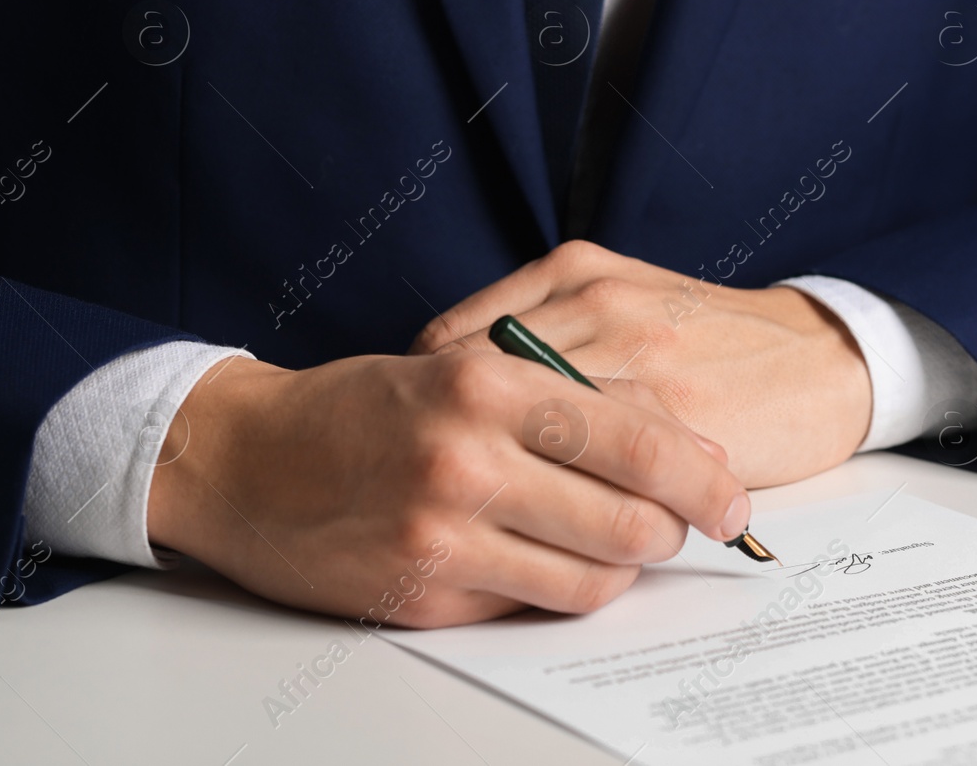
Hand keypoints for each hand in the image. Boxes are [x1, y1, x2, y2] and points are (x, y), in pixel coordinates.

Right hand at [148, 350, 749, 627]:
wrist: (245, 460)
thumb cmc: (366, 408)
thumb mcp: (466, 369)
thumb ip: (567, 401)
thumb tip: (680, 447)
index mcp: (487, 383)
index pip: (638, 437)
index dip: (704, 476)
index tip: (731, 494)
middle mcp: (467, 459)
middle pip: (633, 519)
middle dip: (674, 528)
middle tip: (679, 523)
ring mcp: (443, 535)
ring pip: (596, 576)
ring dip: (622, 565)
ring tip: (614, 539)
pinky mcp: (424, 595)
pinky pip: (536, 605)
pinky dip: (560, 588)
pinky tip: (548, 558)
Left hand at [409, 241, 871, 486]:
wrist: (823, 358)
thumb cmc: (714, 340)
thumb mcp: (623, 299)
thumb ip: (548, 328)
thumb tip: (456, 381)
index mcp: (574, 273)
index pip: (456, 340)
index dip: (430, 402)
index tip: (422, 440)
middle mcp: (599, 306)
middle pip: (482, 386)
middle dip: (454, 446)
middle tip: (439, 486)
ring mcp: (637, 360)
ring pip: (536, 431)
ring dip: (508, 479)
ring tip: (492, 511)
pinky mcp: (676, 417)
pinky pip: (596, 468)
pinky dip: (570, 499)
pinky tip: (561, 518)